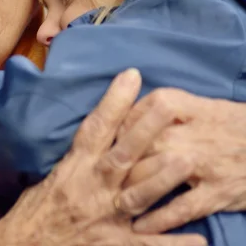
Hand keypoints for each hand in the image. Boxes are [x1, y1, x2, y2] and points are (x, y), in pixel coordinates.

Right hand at [0, 70, 206, 245]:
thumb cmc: (35, 210)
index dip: (113, 102)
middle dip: (145, 130)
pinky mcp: (111, 245)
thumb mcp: (49, 176)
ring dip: (161, 180)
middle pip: (121, 156)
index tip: (131, 76)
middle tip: (168, 107)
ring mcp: (103, 218)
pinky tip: (199, 240)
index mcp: (73, 168)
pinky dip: (171, 244)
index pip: (95, 129)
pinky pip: (146, 245)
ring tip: (184, 161)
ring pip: (136, 196)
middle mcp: (90, 189)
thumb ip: (77, 159)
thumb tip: (99, 133)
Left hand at [115, 88, 245, 233]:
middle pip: (139, 146)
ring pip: (154, 177)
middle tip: (100, 177)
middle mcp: (189, 134)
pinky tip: (140, 228)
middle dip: (118, 162)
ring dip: (130, 192)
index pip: (137, 113)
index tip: (106, 139)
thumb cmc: (234, 125)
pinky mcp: (217, 192)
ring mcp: (203, 165)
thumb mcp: (201, 105)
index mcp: (184, 108)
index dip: (118, 126)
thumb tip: (127, 111)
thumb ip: (165, 106)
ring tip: (111, 205)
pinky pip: (181, 208)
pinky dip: (159, 220)